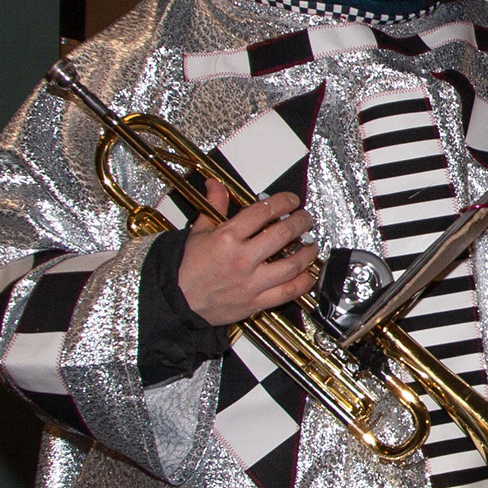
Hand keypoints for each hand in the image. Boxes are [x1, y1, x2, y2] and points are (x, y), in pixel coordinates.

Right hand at [176, 178, 318, 325]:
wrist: (176, 300)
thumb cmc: (187, 268)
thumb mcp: (198, 232)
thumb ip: (213, 206)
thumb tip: (216, 185)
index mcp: (227, 238)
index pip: (263, 211)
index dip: (283, 202)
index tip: (291, 201)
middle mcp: (242, 259)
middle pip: (282, 235)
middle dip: (300, 223)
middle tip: (305, 219)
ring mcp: (251, 282)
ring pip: (291, 265)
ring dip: (308, 252)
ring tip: (311, 245)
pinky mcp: (256, 302)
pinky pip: (287, 292)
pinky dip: (303, 283)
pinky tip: (308, 274)